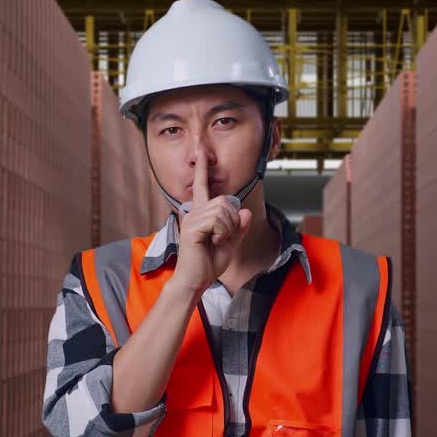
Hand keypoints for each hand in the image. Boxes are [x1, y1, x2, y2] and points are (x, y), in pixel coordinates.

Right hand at [171, 158, 252, 297]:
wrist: (195, 281)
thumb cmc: (208, 265)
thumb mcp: (230, 245)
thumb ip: (238, 228)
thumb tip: (245, 211)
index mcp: (201, 215)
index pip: (201, 187)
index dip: (202, 170)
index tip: (202, 154)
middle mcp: (194, 213)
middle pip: (225, 201)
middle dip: (233, 219)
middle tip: (225, 236)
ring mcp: (191, 219)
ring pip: (223, 211)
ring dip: (228, 228)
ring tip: (217, 240)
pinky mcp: (192, 228)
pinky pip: (217, 220)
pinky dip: (223, 232)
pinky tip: (214, 241)